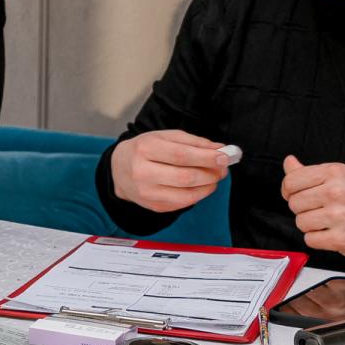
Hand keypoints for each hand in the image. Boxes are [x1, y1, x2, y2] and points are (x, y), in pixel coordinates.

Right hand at [109, 130, 230, 211]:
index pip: (181, 155)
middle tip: (223, 168)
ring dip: (208, 187)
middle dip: (211, 173)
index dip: (206, 158)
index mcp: (145, 149)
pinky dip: (197, 195)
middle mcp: (142, 172)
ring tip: (214, 178)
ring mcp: (147, 193)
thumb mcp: (165, 137)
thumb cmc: (145, 150)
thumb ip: (193, 142)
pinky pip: (183, 204)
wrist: (119, 169)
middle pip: (185, 177)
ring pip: (187, 195)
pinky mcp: (154, 206)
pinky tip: (200, 186)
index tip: (224, 157)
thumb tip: (219, 149)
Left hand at [280, 155, 344, 257]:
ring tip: (331, 223)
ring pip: (301, 223)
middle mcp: (335, 192)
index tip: (295, 195)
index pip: (292, 180)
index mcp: (335, 173)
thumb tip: (289, 163)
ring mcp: (338, 216)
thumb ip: (313, 172)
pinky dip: (319, 240)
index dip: (289, 191)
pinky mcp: (341, 239)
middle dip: (304, 209)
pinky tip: (334, 234)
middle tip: (323, 211)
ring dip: (312, 226)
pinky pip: (310, 240)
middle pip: (294, 203)